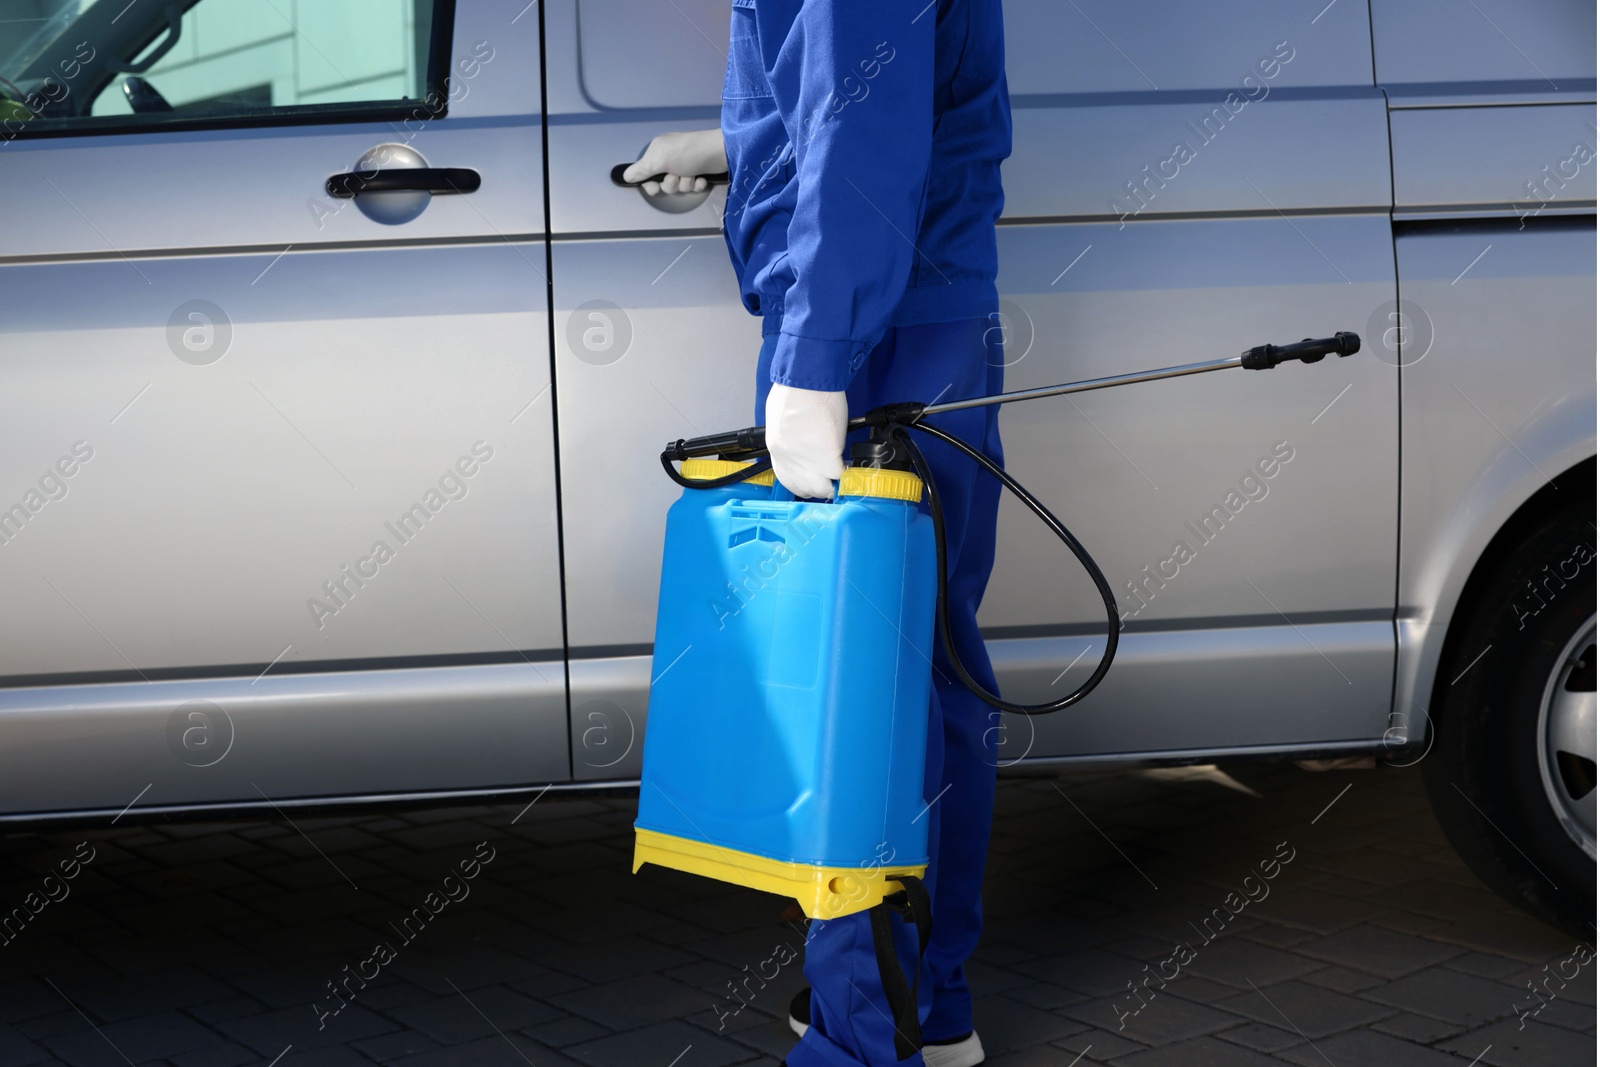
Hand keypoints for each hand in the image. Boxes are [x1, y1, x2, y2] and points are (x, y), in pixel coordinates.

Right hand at [621, 129, 726, 195]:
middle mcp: (670, 158)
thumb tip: (626, 176)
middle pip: (663, 183)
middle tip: (677, 177)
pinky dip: (697, 184)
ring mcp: (685, 165)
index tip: (655, 187)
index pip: (647, 175)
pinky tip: (702, 177)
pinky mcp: (699, 171)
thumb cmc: (688, 153)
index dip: (650, 185)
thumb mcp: (660, 160)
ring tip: (692, 174)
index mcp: (658, 152)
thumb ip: (642, 170)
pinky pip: (693, 186)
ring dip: (686, 184)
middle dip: (671, 185)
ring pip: (679, 186)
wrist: (720, 152)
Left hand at [765, 384, 846, 499]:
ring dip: (833, 483)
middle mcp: (790, 461)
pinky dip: (845, 472)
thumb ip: (790, 437)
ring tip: (841, 474)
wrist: (806, 382)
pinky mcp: (826, 456)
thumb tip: (801, 442)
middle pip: (806, 489)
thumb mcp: (781, 419)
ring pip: (823, 488)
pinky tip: (847, 465)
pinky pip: (839, 474)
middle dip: (820, 486)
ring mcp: (808, 462)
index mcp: (778, 450)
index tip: (813, 480)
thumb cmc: (794, 391)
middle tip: (831, 478)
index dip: (804, 484)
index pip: (789, 481)